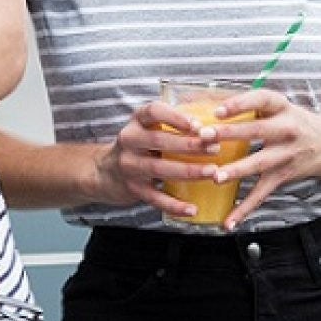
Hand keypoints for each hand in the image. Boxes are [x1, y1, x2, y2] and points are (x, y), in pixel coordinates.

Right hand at [87, 99, 219, 217]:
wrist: (105, 172)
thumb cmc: (139, 146)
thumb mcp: (147, 128)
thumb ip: (172, 124)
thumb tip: (211, 123)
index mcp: (137, 122)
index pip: (154, 112)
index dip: (176, 117)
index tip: (198, 125)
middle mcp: (129, 140)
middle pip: (159, 140)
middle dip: (190, 145)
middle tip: (215, 148)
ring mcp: (129, 165)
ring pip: (159, 168)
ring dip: (188, 170)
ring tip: (212, 172)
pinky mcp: (133, 188)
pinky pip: (155, 197)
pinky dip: (175, 205)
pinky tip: (192, 208)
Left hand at [207, 89, 320, 228]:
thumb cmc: (292, 121)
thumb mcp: (277, 107)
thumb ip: (247, 104)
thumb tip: (203, 100)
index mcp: (281, 107)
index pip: (261, 99)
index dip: (240, 104)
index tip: (218, 110)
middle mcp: (286, 130)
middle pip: (256, 130)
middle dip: (229, 133)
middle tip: (205, 136)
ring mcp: (285, 155)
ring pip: (259, 163)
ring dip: (236, 170)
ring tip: (216, 177)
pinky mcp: (282, 176)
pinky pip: (261, 193)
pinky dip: (244, 208)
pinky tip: (229, 220)